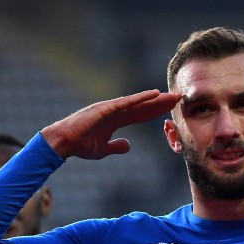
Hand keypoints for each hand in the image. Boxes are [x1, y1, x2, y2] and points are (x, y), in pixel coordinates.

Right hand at [41, 89, 183, 159]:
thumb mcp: (103, 149)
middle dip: (162, 102)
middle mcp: (116, 111)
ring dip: (157, 99)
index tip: (172, 109)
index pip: (142, 114)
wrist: (63, 142)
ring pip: (139, 102)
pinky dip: (140, 97)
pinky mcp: (105, 108)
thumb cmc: (80, 144)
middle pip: (144, 106)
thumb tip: (128, 146)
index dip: (157, 111)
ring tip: (173, 96)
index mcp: (116, 120)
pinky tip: (154, 94)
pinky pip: (126, 102)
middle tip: (180, 97)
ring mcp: (111, 108)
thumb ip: (116, 146)